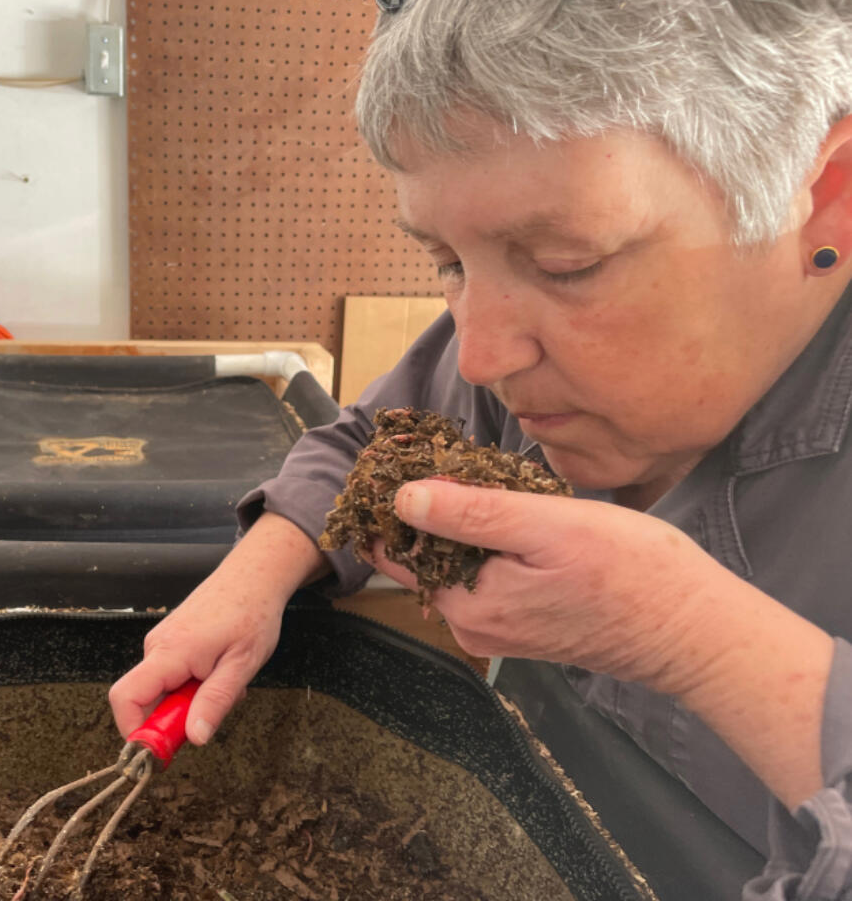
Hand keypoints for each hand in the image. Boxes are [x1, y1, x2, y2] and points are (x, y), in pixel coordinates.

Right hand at [109, 513, 324, 745]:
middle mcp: (157, 646)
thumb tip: (193, 739)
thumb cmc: (252, 614)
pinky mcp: (170, 642)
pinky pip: (171, 676)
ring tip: (225, 680)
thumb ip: (215, 701)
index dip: (135, 731)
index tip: (162, 750)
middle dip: (177, 717)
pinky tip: (219, 669)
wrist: (254, 576)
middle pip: (145, 700)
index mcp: (171, 652)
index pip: (126, 697)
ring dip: (191, 699)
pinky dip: (192, 684)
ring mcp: (161, 642)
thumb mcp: (242, 665)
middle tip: (216, 709)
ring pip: (162, 690)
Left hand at [372, 477, 834, 808]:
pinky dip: (486, 542)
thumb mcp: (546, 527)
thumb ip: (471, 513)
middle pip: (424, 557)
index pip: (397, 553)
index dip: (388, 505)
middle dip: (423, 508)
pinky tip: (506, 511)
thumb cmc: (631, 572)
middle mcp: (475, 627)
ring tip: (467, 474)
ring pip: (456, 564)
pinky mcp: (526, 624)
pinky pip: (486, 576)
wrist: (696, 630)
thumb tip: (404, 498)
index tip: (388, 462)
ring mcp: (500, 629)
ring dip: (458, 523)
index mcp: (469, 606)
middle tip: (431, 454)